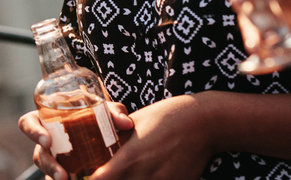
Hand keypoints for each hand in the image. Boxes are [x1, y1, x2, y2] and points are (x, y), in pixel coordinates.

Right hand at [19, 105, 133, 179]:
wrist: (108, 129)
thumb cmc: (98, 112)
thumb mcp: (104, 109)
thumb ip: (113, 112)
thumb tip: (125, 123)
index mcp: (47, 118)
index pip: (28, 123)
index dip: (33, 132)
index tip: (47, 141)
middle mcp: (47, 140)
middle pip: (38, 155)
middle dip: (49, 166)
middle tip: (62, 176)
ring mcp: (56, 158)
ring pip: (48, 171)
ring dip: (56, 177)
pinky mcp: (66, 172)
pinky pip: (60, 178)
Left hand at [91, 95, 211, 179]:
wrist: (204, 123)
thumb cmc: (165, 117)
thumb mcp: (133, 123)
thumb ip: (114, 138)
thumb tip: (96, 146)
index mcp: (129, 157)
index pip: (99, 179)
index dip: (90, 178)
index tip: (87, 174)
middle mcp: (144, 175)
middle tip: (110, 171)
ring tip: (130, 172)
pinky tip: (149, 174)